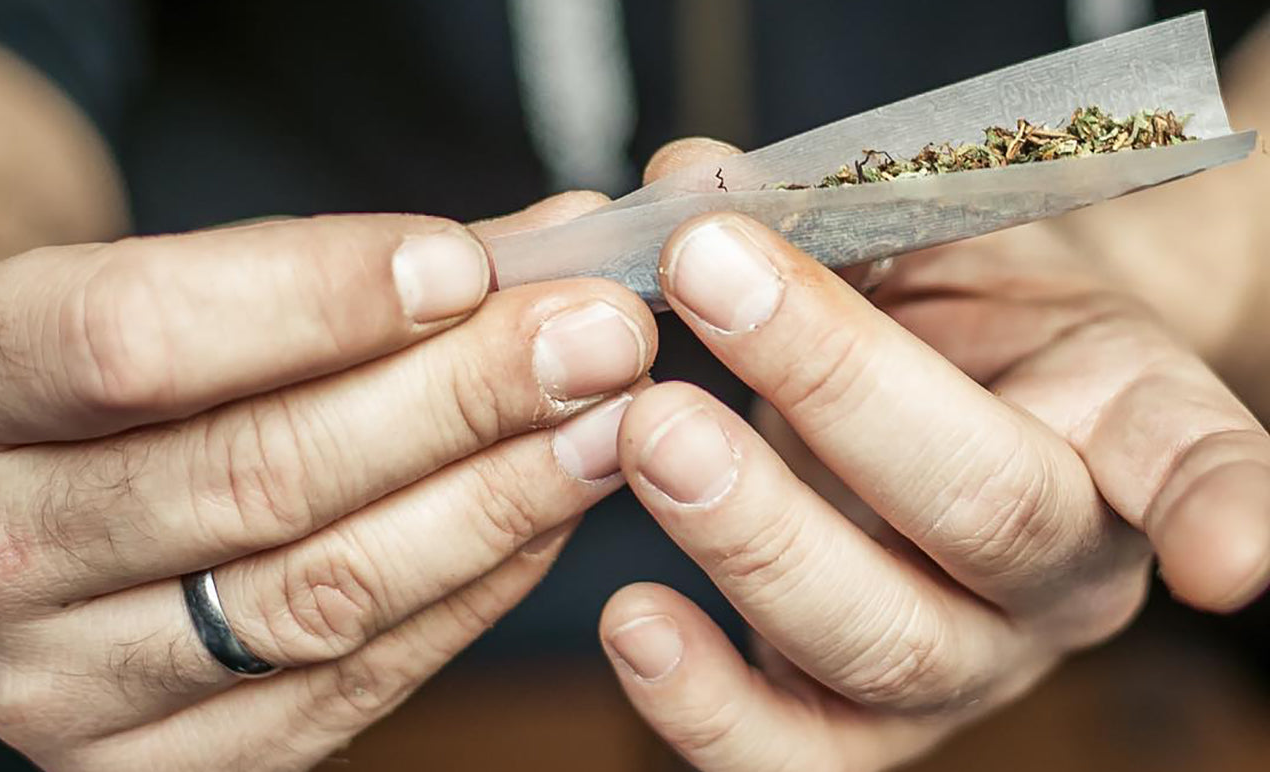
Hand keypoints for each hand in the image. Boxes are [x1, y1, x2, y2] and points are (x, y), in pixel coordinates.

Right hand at [0, 194, 655, 770]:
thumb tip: (542, 244)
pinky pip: (350, 684)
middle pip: (254, 477)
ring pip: (319, 594)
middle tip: (597, 338)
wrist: (48, 498)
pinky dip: (471, 594)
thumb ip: (341, 270)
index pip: (135, 340)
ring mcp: (75, 684)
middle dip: (459, 398)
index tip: (467, 266)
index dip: (317, 300)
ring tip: (610, 422)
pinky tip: (553, 515)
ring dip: (494, 500)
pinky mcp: (170, 761)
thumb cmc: (132, 380)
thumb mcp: (182, 294)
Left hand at [597, 146, 1269, 770]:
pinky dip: (705, 704)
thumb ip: (825, 212)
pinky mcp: (861, 721)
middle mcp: (1062, 569)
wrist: (943, 413)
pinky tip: (633, 619)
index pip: (1192, 464)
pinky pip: (792, 754)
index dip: (1223, 510)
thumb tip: (684, 182)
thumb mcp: (925, 239)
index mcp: (1121, 426)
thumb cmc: (956, 316)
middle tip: (714, 292)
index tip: (1226, 563)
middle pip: (985, 519)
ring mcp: (967, 662)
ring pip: (883, 644)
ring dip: (751, 536)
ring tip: (646, 433)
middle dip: (838, 399)